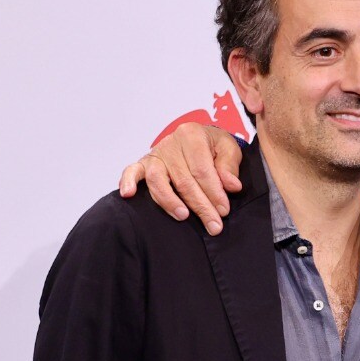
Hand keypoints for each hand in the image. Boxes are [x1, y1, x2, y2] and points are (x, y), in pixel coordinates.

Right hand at [118, 123, 243, 235]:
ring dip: (170, 201)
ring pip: (158, 180)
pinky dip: (127, 182)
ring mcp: (155, 154)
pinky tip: (129, 194)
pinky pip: (131, 172)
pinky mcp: (143, 164)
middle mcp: (171, 143)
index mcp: (192, 135)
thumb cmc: (214, 146)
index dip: (214, 193)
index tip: (223, 211)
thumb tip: (232, 186)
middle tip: (213, 225)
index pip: (202, 170)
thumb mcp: (229, 149)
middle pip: (183, 179)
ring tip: (183, 216)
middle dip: (200, 205)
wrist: (199, 138)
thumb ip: (230, 166)